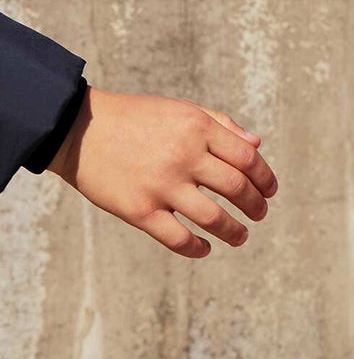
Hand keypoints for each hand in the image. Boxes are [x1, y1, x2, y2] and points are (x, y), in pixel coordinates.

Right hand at [47, 89, 278, 257]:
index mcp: (197, 128)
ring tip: (241, 236)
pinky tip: (205, 248)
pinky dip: (196, 248)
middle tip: (260, 214)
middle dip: (256, 205)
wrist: (78, 128)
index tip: (270, 190)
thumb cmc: (136, 118)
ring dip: (234, 231)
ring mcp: (161, 185)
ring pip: (213, 217)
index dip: (265, 177)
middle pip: (236, 187)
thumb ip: (221, 125)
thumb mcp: (181, 110)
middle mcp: (184, 156)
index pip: (247, 158)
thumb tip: (257, 145)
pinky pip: (177, 237)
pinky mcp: (138, 209)